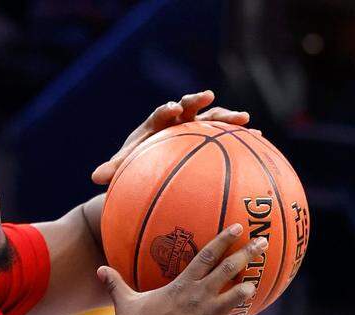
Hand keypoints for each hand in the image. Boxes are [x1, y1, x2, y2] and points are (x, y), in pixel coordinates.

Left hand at [92, 90, 250, 184]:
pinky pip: (228, 135)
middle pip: (189, 108)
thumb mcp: (124, 169)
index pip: (160, 114)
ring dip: (228, 117)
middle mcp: (178, 122)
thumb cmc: (136, 166)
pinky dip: (241, 135)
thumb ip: (114, 170)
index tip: (171, 108)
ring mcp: (197, 129)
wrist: (151, 166)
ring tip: (244, 119)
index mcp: (156, 125)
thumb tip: (95, 177)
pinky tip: (259, 138)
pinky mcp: (211, 138)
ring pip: (213, 118)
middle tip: (208, 97)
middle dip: (198, 101)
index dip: (166, 110)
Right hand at [97, 224, 265, 314]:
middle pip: (231, 268)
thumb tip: (100, 270)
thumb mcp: (124, 304)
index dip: (224, 238)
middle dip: (250, 252)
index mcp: (181, 286)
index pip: (206, 255)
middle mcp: (198, 297)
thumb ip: (115, 284)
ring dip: (248, 290)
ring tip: (251, 286)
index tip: (239, 227)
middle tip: (264, 242)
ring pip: (241, 296)